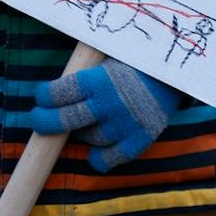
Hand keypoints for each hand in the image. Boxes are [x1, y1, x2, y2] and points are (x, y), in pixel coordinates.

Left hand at [31, 60, 179, 171]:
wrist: (178, 73)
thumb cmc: (138, 60)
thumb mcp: (111, 56)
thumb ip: (88, 70)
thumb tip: (58, 84)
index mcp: (100, 80)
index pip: (60, 93)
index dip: (44, 96)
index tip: (40, 96)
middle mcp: (109, 105)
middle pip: (65, 121)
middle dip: (43, 121)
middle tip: (37, 118)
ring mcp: (124, 126)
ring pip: (88, 138)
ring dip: (81, 132)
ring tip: (86, 120)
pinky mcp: (139, 141)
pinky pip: (108, 160)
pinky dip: (98, 158)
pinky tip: (96, 150)